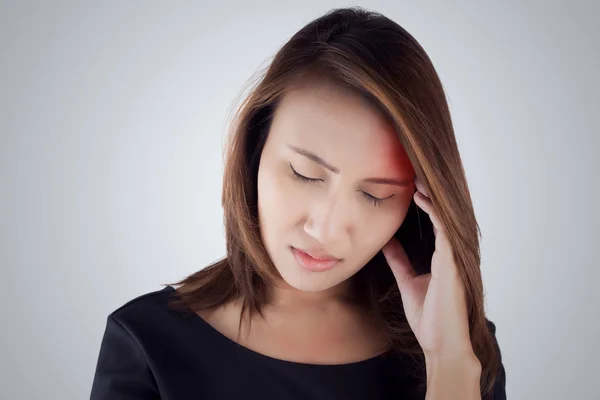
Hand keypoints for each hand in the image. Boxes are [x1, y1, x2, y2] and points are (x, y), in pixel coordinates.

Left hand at [381, 177, 473, 359]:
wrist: (440, 343)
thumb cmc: (429, 316)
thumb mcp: (408, 281)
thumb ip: (400, 261)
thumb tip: (386, 243)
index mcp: (443, 257)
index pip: (435, 223)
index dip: (425, 203)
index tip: (410, 186)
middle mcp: (451, 254)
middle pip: (443, 216)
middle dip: (430, 194)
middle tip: (413, 174)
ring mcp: (454, 257)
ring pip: (445, 217)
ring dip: (431, 196)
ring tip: (416, 178)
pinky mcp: (452, 262)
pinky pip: (445, 229)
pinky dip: (434, 211)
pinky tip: (421, 197)